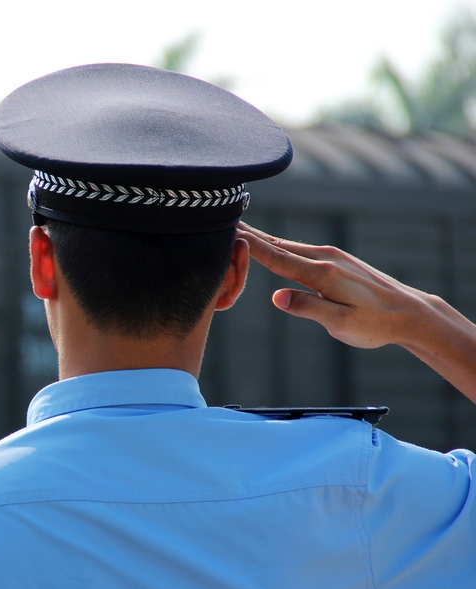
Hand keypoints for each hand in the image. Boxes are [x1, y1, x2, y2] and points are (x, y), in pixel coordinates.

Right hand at [236, 222, 431, 348]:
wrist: (408, 313)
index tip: (226, 232)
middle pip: (277, 244)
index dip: (249, 245)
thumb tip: (277, 298)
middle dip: (248, 235)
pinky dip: (277, 245)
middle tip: (220, 221)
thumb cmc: (374, 325)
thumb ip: (309, 309)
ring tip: (237, 230)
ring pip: (287, 245)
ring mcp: (331, 256)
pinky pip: (298, 250)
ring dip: (261, 238)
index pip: (276, 257)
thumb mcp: (341, 324)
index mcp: (322, 274)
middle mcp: (325, 258)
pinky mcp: (336, 259)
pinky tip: (268, 244)